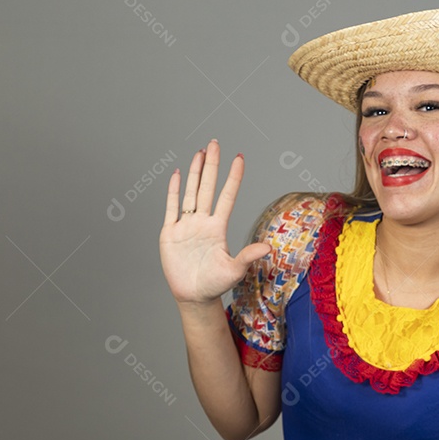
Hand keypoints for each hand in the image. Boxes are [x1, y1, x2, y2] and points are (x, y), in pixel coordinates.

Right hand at [159, 139, 270, 304]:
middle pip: (208, 187)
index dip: (233, 177)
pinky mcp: (170, 233)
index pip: (227, 196)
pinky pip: (171, 208)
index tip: (239, 158)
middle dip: (212, 165)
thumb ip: (248, 255)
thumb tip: (268, 247)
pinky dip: (174, 191)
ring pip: (191, 192)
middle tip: (216, 143)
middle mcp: (203, 222)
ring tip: (200, 152)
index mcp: (218, 228)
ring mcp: (186, 225)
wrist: (193, 296)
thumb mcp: (234, 269)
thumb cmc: (215, 284)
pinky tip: (178, 174)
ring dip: (196, 172)